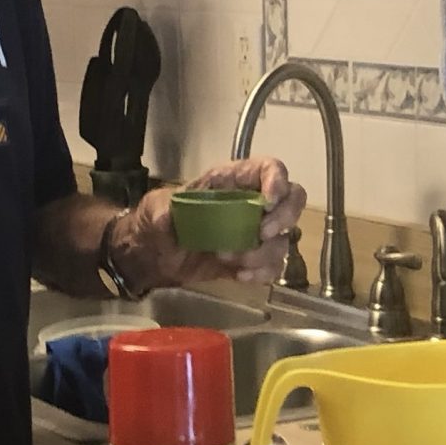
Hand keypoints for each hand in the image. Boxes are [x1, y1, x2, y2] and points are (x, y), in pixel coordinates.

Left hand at [112, 158, 306, 290]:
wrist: (152, 256)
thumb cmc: (157, 221)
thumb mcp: (155, 208)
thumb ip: (163, 209)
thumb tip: (168, 218)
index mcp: (232, 182)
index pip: (269, 168)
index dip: (277, 180)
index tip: (268, 201)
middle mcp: (251, 204)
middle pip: (293, 200)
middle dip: (284, 217)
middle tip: (261, 234)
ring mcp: (253, 233)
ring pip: (284, 239)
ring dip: (264, 252)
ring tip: (229, 259)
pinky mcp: (249, 260)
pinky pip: (273, 266)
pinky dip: (262, 273)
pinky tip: (240, 276)